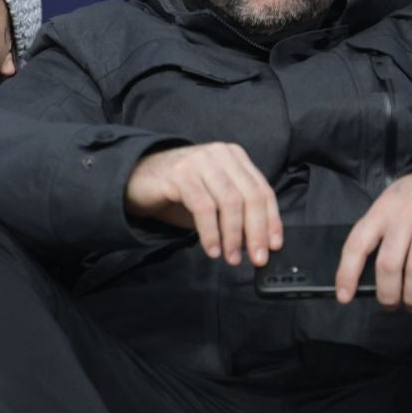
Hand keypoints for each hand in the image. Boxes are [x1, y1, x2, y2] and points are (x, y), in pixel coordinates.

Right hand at [125, 142, 282, 264]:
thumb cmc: (180, 191)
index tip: (274, 246)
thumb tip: (259, 242)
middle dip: (256, 232)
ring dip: (233, 236)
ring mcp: (200, 161)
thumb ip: (237, 212)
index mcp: (235, 157)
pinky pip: (203, 207)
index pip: (263, 190)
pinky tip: (212, 249)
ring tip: (230, 258)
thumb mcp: (215, 198)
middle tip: (256, 258)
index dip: (272, 220)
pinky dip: (211, 233)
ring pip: (229, 202)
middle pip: (249, 196)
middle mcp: (220, 155)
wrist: (137, 178)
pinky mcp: (180, 173)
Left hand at [335, 168, 411, 315]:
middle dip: (387, 294)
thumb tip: (371, 278)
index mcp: (381, 212)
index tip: (344, 297)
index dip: (347, 273)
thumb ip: (381, 234)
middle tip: (390, 306)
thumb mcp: (389, 205)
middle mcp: (404, 217)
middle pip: (388, 264)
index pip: (357, 244)